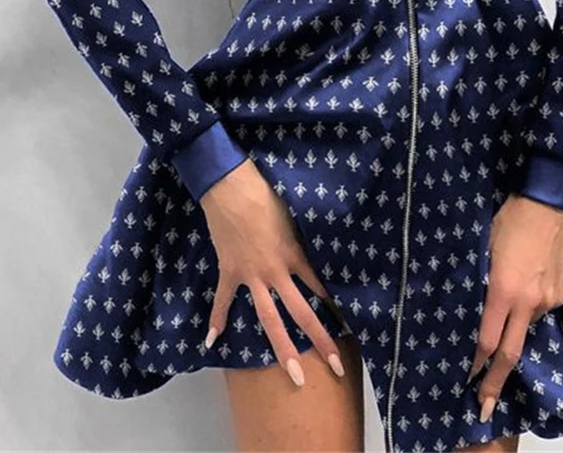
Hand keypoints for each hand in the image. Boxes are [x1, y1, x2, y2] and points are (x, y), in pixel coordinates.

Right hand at [198, 159, 347, 385]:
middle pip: (301, 313)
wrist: (230, 188)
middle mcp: (276, 272)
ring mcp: (251, 276)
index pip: (319, 288)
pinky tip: (212, 342)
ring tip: (294, 374)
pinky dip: (217, 319)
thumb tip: (311, 252)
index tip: (350, 327)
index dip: (335, 307)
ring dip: (282, 347)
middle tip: (336, 367)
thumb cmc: (266, 194)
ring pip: (269, 318)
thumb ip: (301, 240)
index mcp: (294, 256)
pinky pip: (223, 300)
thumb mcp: (293, 216)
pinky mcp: (229, 272)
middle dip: (320, 340)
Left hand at [467, 192, 562, 421]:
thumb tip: (474, 310)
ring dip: (513, 331)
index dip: (476, 365)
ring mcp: (547, 300)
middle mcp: (527, 302)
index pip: (487, 341)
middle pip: (510, 353)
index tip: (468, 383)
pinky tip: (524, 289)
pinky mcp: (560, 294)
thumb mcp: (482, 251)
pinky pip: (540, 310)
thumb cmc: (505, 222)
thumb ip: (480, 284)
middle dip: (495, 382)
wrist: (545, 204)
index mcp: (502, 291)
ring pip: (525, 327)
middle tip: (485, 407)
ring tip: (505, 310)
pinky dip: (528, 309)